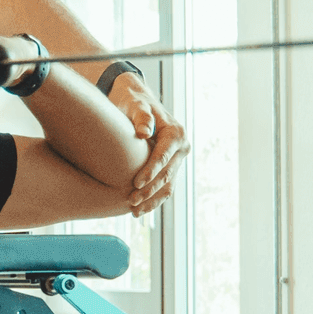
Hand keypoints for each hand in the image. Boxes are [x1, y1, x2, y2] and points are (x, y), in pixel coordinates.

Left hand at [110, 73, 186, 215]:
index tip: (136, 183)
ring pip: (168, 185)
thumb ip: (141, 117)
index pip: (164, 156)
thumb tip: (143, 133)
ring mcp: (177, 159)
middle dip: (150, 189)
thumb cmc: (134, 102)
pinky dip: (153, 199)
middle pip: (167, 174)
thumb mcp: (136, 105)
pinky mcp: (169, 166)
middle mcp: (181, 148)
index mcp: (176, 133)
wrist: (136, 102)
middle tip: (131, 201)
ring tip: (134, 211)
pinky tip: (138, 210)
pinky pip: (164, 187)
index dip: (151, 171)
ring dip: (152, 200)